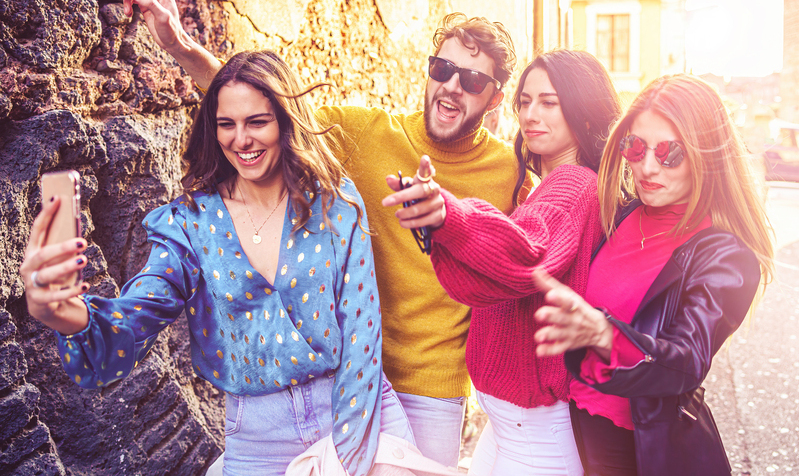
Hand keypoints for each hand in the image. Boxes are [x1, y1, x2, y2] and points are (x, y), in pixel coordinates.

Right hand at [20, 196, 89, 334]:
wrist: (44, 304)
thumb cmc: (54, 274)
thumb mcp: (57, 260)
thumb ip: (63, 246)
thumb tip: (79, 229)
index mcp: (32, 251)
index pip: (37, 229)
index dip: (46, 213)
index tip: (57, 198)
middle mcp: (28, 267)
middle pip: (42, 255)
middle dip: (61, 248)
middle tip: (82, 242)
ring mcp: (32, 284)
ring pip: (48, 275)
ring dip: (66, 267)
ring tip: (84, 260)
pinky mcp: (40, 300)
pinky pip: (57, 295)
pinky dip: (72, 290)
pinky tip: (85, 285)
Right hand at [123, 0, 190, 52]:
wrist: (171, 42)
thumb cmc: (171, 30)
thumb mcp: (162, 16)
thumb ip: (151, 4)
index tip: (135, 2)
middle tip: (128, 6)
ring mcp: (150, 2)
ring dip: (127, 1)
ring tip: (127, 12)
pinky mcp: (145, 8)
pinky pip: (133, 1)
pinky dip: (128, 5)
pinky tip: (128, 13)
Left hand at [382, 155, 446, 228]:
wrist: (435, 212)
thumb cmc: (418, 196)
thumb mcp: (409, 189)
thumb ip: (399, 184)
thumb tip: (388, 178)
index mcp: (426, 180)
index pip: (426, 172)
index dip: (426, 166)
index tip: (425, 158)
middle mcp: (435, 190)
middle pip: (420, 191)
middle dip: (401, 197)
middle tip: (385, 202)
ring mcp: (438, 203)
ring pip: (419, 209)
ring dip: (405, 213)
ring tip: (397, 214)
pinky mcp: (438, 216)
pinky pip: (423, 221)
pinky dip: (410, 223)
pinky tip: (403, 223)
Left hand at [531, 268, 612, 358]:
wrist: (598, 328)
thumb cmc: (576, 307)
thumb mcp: (567, 294)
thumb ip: (549, 284)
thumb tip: (535, 271)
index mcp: (571, 304)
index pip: (566, 300)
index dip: (558, 298)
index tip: (550, 295)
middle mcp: (571, 319)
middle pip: (561, 317)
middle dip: (551, 316)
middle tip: (540, 314)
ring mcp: (570, 332)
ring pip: (559, 334)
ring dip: (548, 335)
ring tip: (538, 336)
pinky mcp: (567, 344)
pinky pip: (559, 349)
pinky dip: (549, 351)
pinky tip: (539, 351)